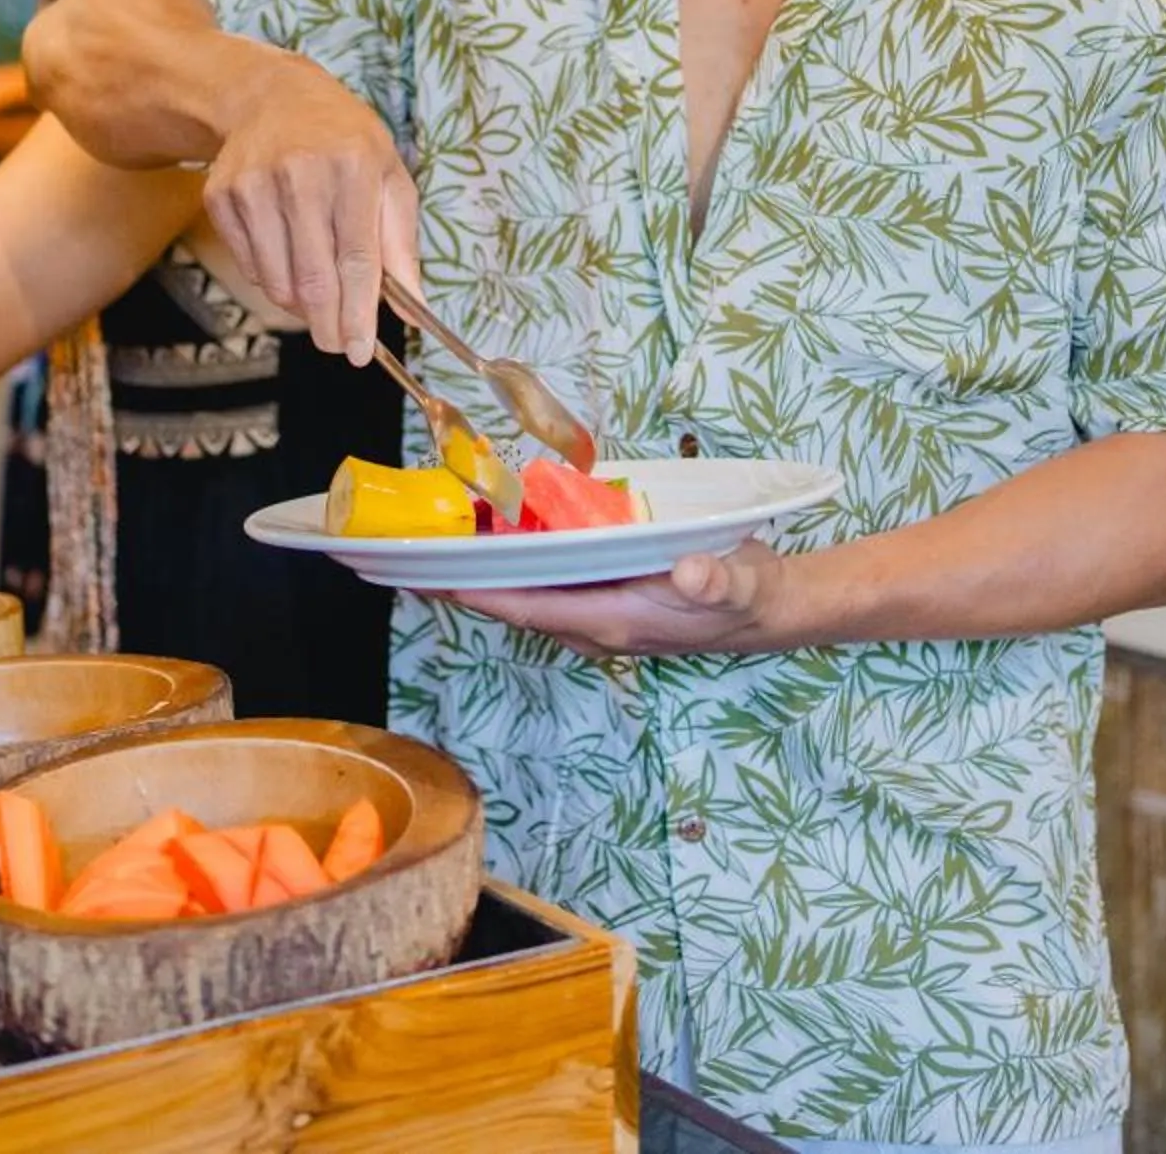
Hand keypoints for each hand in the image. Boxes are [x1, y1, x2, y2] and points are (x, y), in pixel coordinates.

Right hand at [201, 52, 415, 360]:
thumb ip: (402, 245)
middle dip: (329, 325)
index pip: (356, 259)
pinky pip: (250, 266)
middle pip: (314, 278)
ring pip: (277, 280)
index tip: (360, 352)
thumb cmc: (344, 141)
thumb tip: (415, 311)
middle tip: (338, 345)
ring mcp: (254, 185)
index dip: (358, 313)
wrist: (272, 96)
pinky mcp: (221, 197)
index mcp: (353, 167)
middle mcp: (300, 174)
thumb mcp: (389, 177)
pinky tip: (290, 265)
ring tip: (318, 300)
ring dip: (301, 306)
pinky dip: (273, 281)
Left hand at [436, 542, 802, 658]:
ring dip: (473, 576)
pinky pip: (539, 586)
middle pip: (510, 605)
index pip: (530, 608)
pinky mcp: (599, 598)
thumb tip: (694, 573)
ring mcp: (593, 613)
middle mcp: (593, 623)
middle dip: (456, 585)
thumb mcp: (738, 583)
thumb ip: (718, 580)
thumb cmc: (744, 594)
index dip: (479, 593)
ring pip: (519, 597)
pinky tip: (480, 542)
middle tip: (399, 560)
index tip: (431, 576)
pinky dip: (505, 567)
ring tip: (421, 549)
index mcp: (614, 621)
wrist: (766, 611)